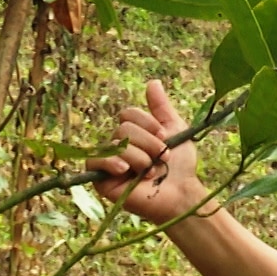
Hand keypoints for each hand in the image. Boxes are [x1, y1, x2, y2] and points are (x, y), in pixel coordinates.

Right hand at [87, 79, 207, 225]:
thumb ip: (162, 107)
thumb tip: (152, 81)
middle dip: (148, 143)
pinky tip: (126, 170)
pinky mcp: (101, 180)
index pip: (128, 114)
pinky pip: (95, 161)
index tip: (165, 136)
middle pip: (123, 128)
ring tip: (152, 172)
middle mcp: (118, 145)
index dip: (147, 123)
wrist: (182, 193)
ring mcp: (109, 162)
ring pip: (115, 144)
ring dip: (140, 158)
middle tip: (162, 159)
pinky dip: (111, 163)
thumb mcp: (175, 130)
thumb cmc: (180, 165)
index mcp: (133, 133)